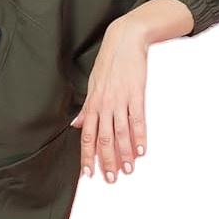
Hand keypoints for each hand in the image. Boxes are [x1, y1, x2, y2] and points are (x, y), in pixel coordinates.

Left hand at [70, 16, 149, 182]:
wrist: (125, 40)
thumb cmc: (108, 64)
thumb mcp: (92, 86)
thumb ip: (86, 108)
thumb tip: (76, 125)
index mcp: (93, 105)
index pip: (87, 137)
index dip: (87, 156)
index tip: (88, 174)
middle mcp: (104, 105)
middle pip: (103, 140)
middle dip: (107, 161)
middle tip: (111, 179)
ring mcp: (120, 101)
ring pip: (120, 133)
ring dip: (124, 154)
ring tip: (128, 170)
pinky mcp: (136, 94)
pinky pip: (137, 120)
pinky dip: (140, 136)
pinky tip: (142, 150)